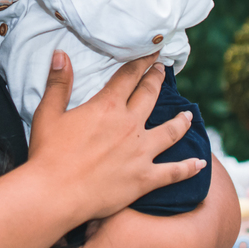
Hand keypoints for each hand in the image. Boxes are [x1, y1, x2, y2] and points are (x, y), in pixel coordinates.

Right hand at [27, 52, 204, 224]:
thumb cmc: (48, 154)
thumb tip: (61, 54)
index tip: (152, 53)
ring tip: (188, 115)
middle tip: (163, 71)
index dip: (141, 62)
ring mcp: (141, 152)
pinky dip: (189, 167)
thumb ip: (59, 82)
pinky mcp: (145, 178)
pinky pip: (174, 171)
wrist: (55, 193)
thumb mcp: (48, 113)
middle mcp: (130, 125)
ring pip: (170, 131)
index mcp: (107, 106)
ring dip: (181, 121)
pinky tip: (200, 164)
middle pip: (150, 96)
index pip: (129, 76)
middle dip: (158, 80)